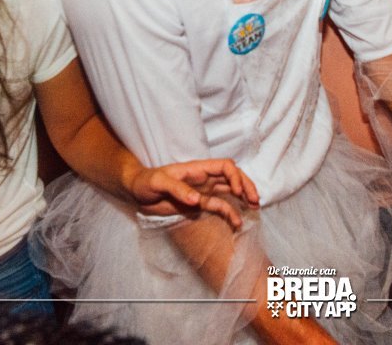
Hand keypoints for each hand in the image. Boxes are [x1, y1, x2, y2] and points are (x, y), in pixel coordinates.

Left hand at [128, 158, 258, 229]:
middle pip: (233, 177)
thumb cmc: (145, 181)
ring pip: (230, 191)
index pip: (224, 167)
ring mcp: (204, 191)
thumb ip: (178, 189)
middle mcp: (204, 178)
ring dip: (243, 197)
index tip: (237, 192)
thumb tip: (197, 199)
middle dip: (246, 186)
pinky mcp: (199, 204)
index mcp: (197, 169)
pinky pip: (219, 207)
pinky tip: (237, 223)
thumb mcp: (159, 183)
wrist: (136, 192)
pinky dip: (230, 213)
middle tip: (255, 201)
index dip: (235, 177)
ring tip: (254, 208)